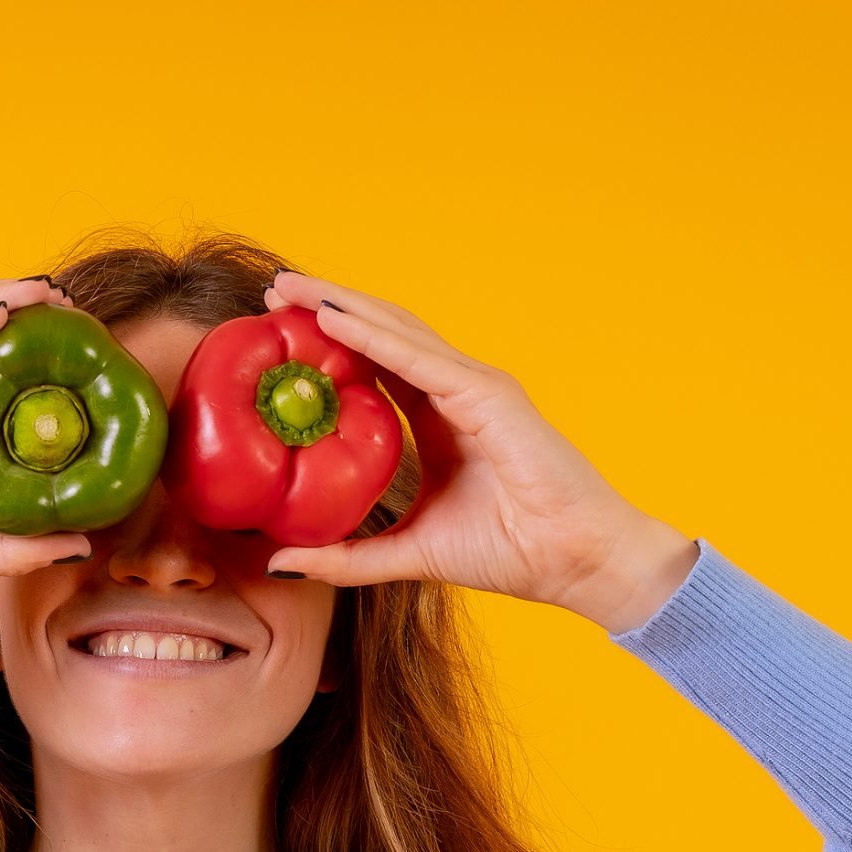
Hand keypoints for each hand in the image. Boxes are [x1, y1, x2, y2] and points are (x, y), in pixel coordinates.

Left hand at [259, 271, 698, 630]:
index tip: (279, 329)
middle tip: (272, 289)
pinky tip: (330, 319)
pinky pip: (418, 359)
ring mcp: (475, 386)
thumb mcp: (409, 553)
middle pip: (382, 332)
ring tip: (287, 288)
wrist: (579, 563)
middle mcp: (457, 389)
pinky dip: (371, 336)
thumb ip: (348, 557)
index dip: (331, 341)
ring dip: (339, 305)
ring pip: (396, 330)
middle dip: (326, 305)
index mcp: (442, 416)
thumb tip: (280, 562)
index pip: (378, 362)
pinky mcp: (487, 396)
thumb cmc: (512, 552)